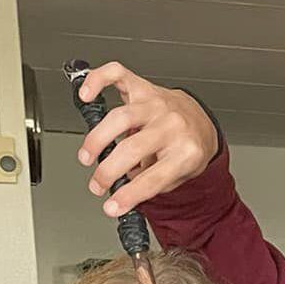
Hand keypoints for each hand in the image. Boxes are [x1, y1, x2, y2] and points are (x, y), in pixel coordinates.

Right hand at [75, 63, 217, 216]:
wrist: (199, 122)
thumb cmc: (186, 149)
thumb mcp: (179, 175)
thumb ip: (152, 184)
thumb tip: (122, 193)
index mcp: (186, 152)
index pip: (153, 178)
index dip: (129, 195)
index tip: (111, 207)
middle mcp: (172, 125)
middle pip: (133, 148)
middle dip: (108, 171)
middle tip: (97, 185)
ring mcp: (157, 103)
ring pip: (121, 118)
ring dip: (97, 139)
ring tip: (87, 157)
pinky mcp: (143, 87)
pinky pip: (117, 75)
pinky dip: (97, 80)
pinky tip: (85, 94)